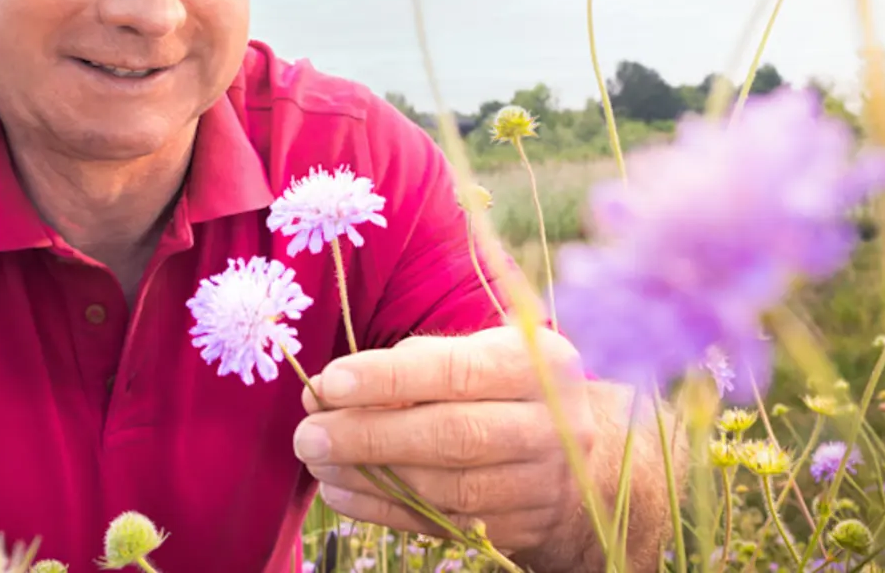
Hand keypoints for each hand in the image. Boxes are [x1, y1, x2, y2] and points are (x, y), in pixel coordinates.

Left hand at [292, 325, 600, 571]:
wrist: (576, 459)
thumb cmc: (504, 390)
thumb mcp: (481, 355)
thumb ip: (416, 363)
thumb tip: (331, 389)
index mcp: (540, 365)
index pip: (457, 371)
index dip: (388, 379)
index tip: (329, 382)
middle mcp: (549, 426)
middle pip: (452, 435)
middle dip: (369, 435)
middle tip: (308, 434)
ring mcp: (538, 485)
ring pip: (444, 487)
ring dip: (369, 476)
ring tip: (317, 461)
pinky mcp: (517, 528)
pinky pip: (440, 522)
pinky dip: (382, 509)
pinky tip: (341, 492)